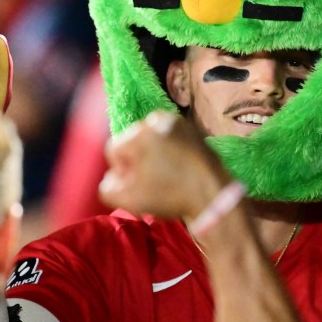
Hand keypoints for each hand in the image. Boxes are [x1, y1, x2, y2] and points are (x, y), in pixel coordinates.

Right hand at [99, 112, 232, 218]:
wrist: (213, 194)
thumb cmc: (169, 196)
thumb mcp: (129, 200)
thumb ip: (108, 188)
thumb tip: (113, 179)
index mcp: (138, 134)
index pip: (114, 150)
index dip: (120, 171)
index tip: (134, 185)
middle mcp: (156, 121)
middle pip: (133, 141)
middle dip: (137, 160)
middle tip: (148, 181)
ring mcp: (177, 122)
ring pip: (152, 138)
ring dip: (152, 154)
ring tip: (162, 174)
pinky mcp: (192, 129)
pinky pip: (170, 137)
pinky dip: (169, 150)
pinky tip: (176, 169)